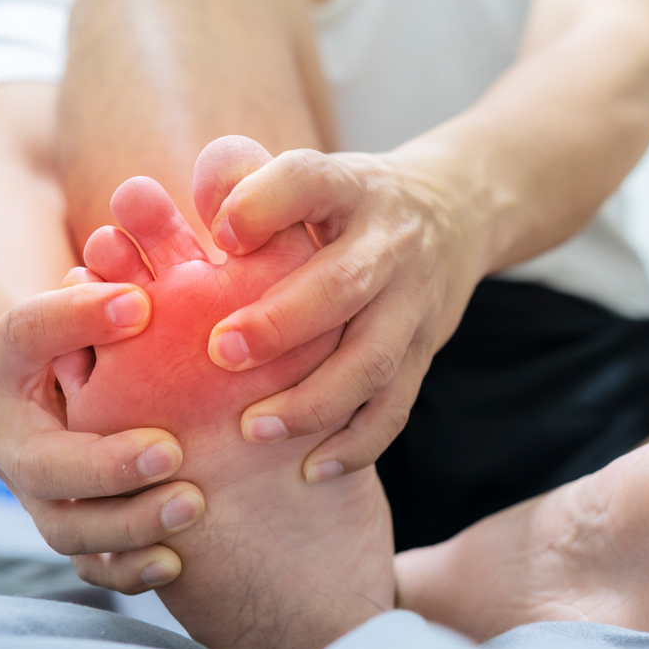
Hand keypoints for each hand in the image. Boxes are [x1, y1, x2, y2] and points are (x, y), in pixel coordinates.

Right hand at [0, 280, 204, 593]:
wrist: (65, 377)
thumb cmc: (92, 320)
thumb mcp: (94, 292)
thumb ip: (108, 289)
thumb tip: (140, 302)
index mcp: (0, 364)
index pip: (26, 335)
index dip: (76, 319)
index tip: (142, 305)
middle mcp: (7, 437)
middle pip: (43, 464)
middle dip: (106, 465)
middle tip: (172, 451)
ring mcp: (36, 491)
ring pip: (66, 527)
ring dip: (129, 522)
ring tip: (192, 503)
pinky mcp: (70, 525)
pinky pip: (90, 567)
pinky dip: (127, 570)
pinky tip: (175, 560)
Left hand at [195, 138, 487, 480]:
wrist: (455, 212)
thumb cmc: (346, 204)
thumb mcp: (309, 177)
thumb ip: (247, 187)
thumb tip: (193, 210)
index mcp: (349, 188)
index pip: (309, 182)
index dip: (262, 206)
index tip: (218, 235)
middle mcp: (389, 244)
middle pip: (343, 284)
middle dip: (281, 323)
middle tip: (221, 353)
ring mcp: (413, 303)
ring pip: (371, 360)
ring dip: (312, 401)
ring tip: (252, 429)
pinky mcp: (424, 352)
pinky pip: (395, 407)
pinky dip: (357, 444)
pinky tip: (311, 470)